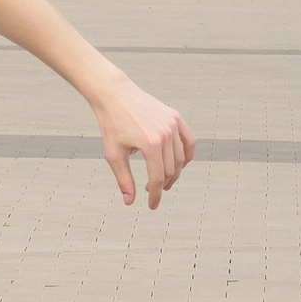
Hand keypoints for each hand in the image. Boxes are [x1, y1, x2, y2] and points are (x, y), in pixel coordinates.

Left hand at [93, 77, 194, 208]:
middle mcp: (166, 134)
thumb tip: (130, 201)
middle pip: (170, 169)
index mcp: (150, 144)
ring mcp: (173, 124)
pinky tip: (179, 165)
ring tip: (163, 180)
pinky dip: (186, 155)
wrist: (115, 95)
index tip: (152, 205)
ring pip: (180, 158)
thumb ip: (123, 179)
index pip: (157, 178)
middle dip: (163, 184)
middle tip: (153, 191)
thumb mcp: (113, 154)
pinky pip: (189, 141)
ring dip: (174, 173)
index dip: (155, 195)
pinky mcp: (176, 117)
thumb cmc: (112, 124)